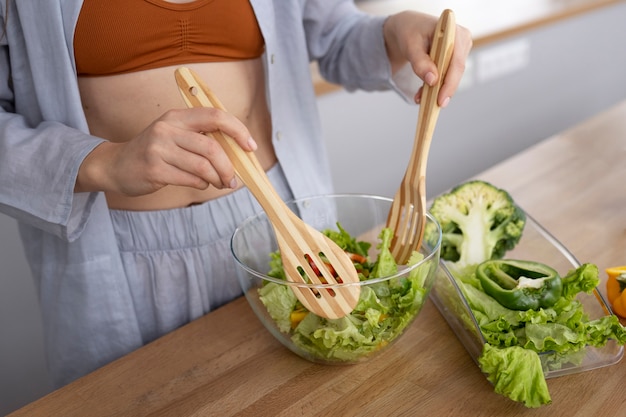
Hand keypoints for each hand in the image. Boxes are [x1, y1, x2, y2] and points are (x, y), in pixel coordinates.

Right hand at [76, 107, 256, 194]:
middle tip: (233, 179)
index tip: (250, 146)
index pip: (215, 115)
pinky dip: (202, 184)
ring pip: (203, 166)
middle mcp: (167, 128)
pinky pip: (190, 179)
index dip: (238, 130)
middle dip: (229, 166)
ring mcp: (159, 148)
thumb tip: (239, 152)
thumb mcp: (175, 135)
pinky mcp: (154, 169)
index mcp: (177, 116)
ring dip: (218, 178)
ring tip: (220, 183)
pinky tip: (201, 184)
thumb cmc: (155, 152)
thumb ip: (202, 138)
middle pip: (212, 147)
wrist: (116, 166)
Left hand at [383, 10, 472, 106]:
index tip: (441, 100)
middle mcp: (462, 39)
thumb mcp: (410, 46)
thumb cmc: (409, 31)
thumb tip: (432, 80)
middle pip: (456, 71)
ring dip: (437, 90)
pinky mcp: (454, 59)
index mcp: (453, 30)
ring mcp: (460, 50)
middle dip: (443, 90)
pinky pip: (447, 76)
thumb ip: (420, 62)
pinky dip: (435, 87)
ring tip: (420, 99)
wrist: (407, 28)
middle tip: (431, 107)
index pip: (456, 61)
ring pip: (452, 76)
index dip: (450, 83)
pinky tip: (422, 95)